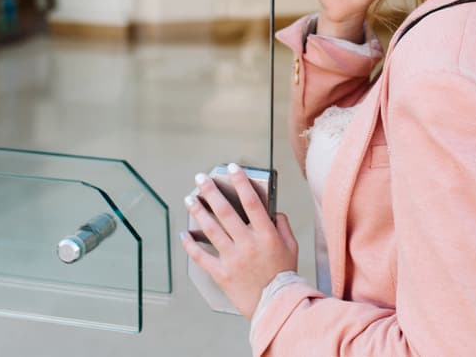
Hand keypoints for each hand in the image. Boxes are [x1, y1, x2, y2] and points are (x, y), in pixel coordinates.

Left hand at [181, 164, 298, 319]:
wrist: (276, 305)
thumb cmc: (284, 276)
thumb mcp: (291, 246)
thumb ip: (282, 226)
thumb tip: (273, 211)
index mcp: (266, 235)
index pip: (252, 202)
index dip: (241, 183)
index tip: (233, 169)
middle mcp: (247, 244)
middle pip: (226, 212)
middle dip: (211, 192)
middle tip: (201, 179)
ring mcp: (232, 259)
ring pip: (211, 230)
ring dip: (198, 212)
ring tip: (190, 199)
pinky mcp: (221, 273)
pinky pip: (202, 257)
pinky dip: (191, 245)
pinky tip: (184, 234)